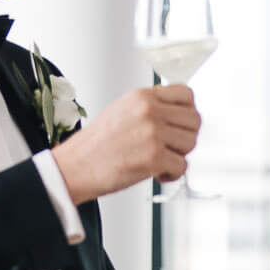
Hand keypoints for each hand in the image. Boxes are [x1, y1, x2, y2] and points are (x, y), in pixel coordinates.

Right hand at [48, 84, 198, 201]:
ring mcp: (153, 133)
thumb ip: (150, 108)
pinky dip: (172, 174)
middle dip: (186, 137)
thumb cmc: (95, 145)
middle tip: (170, 148)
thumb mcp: (122, 111)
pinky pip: (182, 166)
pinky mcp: (154, 157)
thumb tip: (178, 115)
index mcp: (141, 96)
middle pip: (194, 120)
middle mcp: (149, 111)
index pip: (187, 95)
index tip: (179, 125)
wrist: (74, 167)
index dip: (188, 113)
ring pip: (191, 143)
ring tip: (159, 161)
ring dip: (179, 156)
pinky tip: (157, 174)